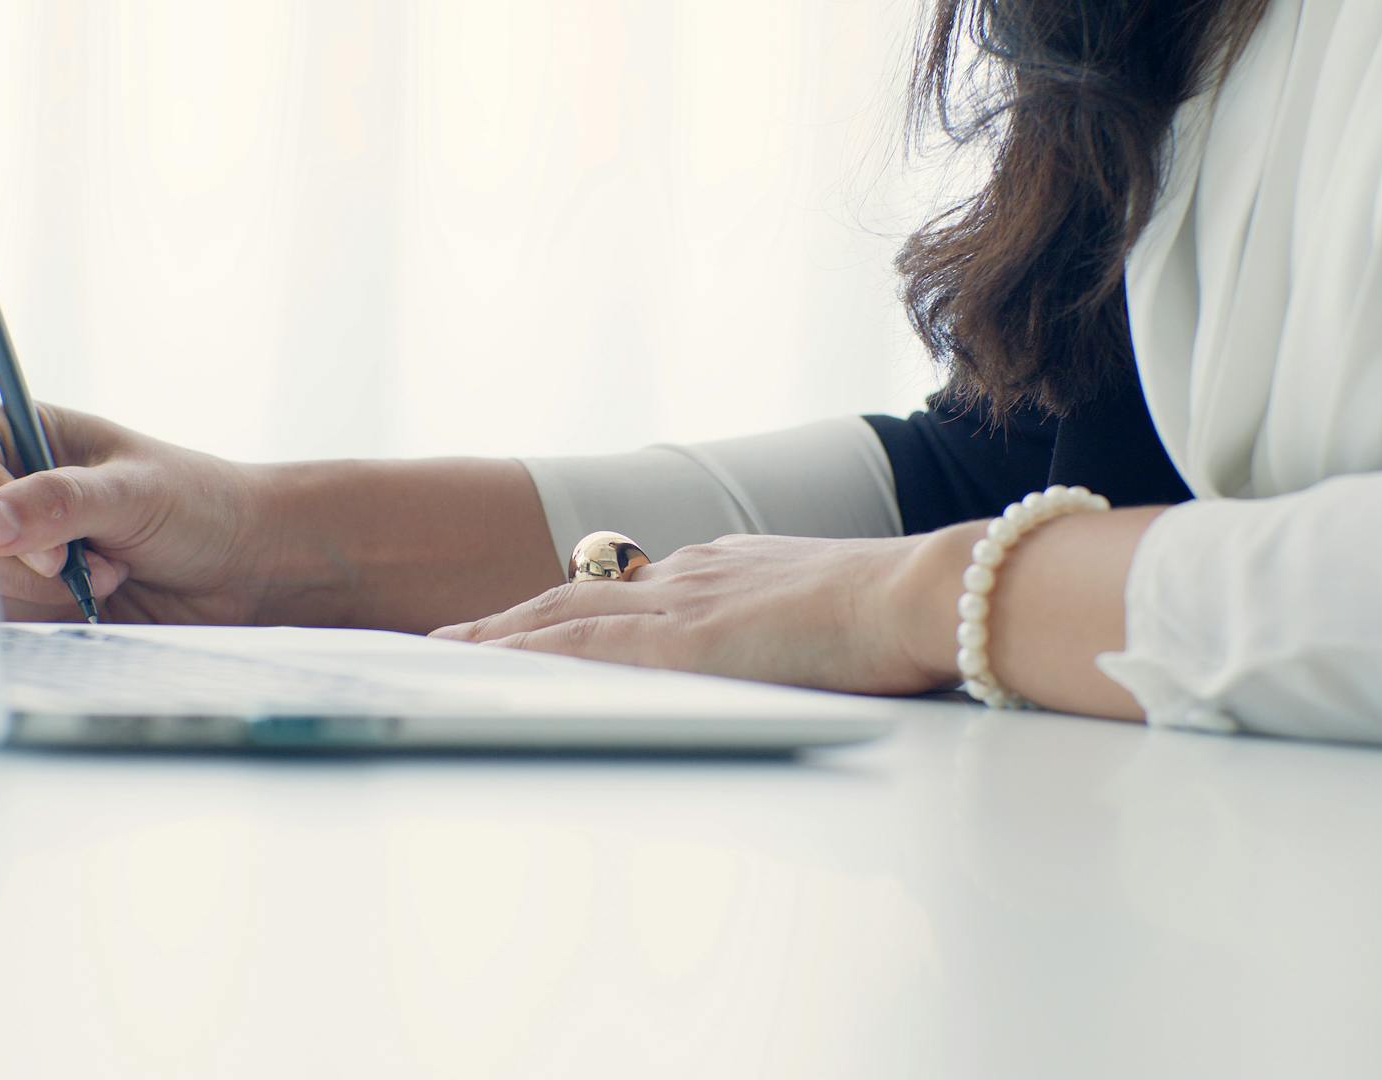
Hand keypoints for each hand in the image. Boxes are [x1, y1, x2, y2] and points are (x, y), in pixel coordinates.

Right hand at [0, 402, 271, 623]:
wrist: (246, 568)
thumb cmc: (200, 506)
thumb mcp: (131, 493)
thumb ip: (56, 504)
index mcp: (21, 434)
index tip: (44, 547)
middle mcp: (8, 488)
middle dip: (26, 561)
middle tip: (85, 562)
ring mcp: (15, 546)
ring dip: (48, 592)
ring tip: (110, 572)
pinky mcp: (30, 596)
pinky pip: (6, 617)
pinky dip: (53, 618)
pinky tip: (98, 602)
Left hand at [428, 532, 966, 694]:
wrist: (931, 593)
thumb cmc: (908, 610)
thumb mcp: (838, 611)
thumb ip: (798, 626)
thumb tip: (797, 646)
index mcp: (731, 567)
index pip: (634, 588)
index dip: (580, 607)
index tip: (544, 619)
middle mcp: (694, 573)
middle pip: (583, 592)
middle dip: (519, 615)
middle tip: (463, 634)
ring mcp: (685, 603)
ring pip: (566, 614)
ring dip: (502, 631)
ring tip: (449, 649)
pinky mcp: (686, 641)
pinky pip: (582, 645)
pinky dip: (528, 652)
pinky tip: (488, 664)